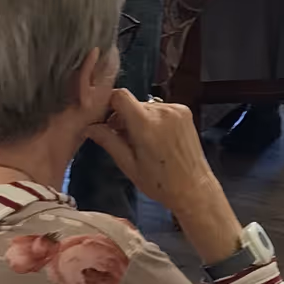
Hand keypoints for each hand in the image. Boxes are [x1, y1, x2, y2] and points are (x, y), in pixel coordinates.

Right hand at [85, 92, 240, 261]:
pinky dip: (153, 119)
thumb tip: (89, 127)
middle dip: (123, 118)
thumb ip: (108, 141)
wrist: (194, 188)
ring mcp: (176, 110)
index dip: (108, 104)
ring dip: (138, 119)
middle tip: (122, 139)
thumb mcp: (128, 165)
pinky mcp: (184, 112)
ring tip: (140, 142)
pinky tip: (155, 138)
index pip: (120, 96)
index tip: (104, 119)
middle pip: (132, 103)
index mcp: (146, 125)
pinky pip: (160, 109)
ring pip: (145, 106)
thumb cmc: (160, 183)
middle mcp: (163, 112)